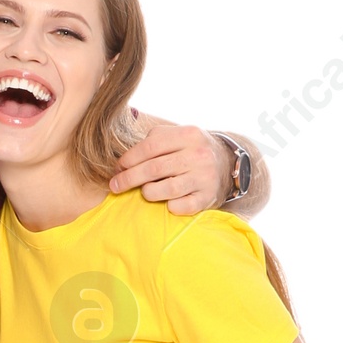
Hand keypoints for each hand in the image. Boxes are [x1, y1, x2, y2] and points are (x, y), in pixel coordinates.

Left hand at [109, 120, 231, 214]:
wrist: (227, 165)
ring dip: (148, 192)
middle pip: (154, 169)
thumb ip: (152, 141)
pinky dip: (168, 206)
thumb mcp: (177, 136)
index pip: (150, 147)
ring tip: (145, 191)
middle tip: (115, 186)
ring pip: (166, 189)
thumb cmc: (191, 151)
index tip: (118, 168)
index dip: (129, 159)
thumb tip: (122, 163)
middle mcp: (199, 155)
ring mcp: (205, 177)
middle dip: (129, 179)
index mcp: (189, 135)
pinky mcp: (207, 197)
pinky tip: (166, 202)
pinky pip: (180, 207)